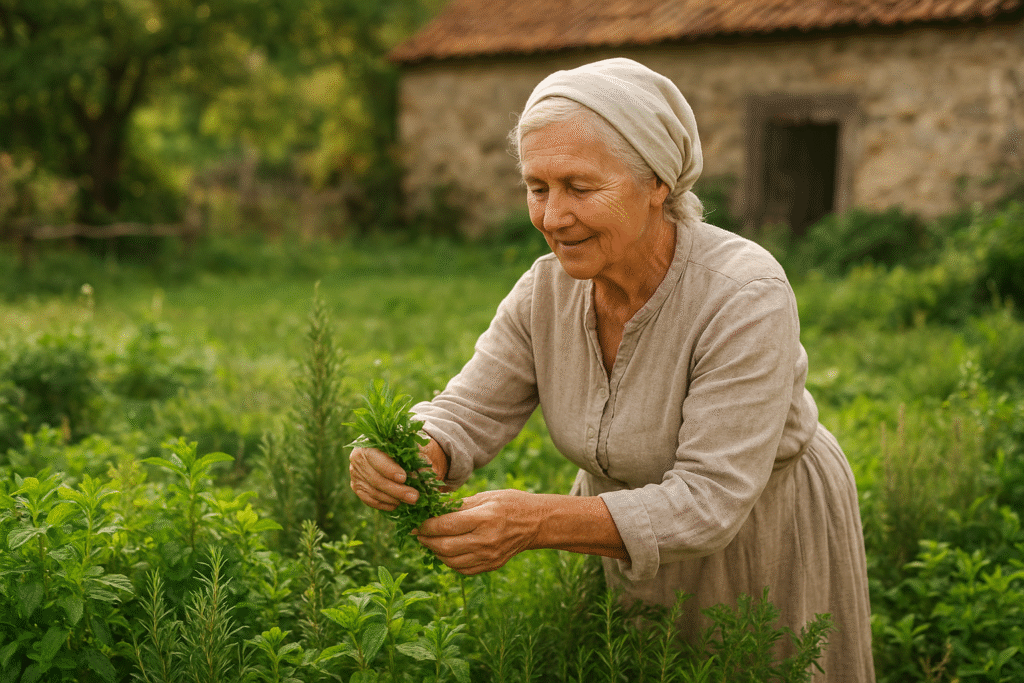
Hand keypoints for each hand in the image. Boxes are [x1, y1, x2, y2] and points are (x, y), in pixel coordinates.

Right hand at [349, 439, 449, 510]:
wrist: (397, 449)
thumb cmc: (406, 445)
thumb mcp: (413, 445)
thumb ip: (417, 457)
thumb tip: (424, 474)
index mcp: (369, 442)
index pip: (375, 457)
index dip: (389, 469)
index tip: (404, 478)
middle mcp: (358, 457)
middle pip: (375, 478)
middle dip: (396, 490)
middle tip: (414, 497)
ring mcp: (356, 473)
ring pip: (373, 491)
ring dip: (392, 499)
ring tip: (409, 501)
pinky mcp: (357, 486)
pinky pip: (369, 499)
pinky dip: (383, 504)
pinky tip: (397, 505)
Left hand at [413, 489, 539, 574]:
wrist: (536, 523)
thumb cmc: (510, 503)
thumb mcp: (486, 497)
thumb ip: (459, 506)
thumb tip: (433, 510)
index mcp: (484, 518)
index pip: (446, 526)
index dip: (426, 526)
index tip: (416, 523)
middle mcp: (486, 540)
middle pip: (445, 546)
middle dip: (426, 540)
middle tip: (418, 533)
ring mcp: (489, 556)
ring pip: (451, 561)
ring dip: (436, 552)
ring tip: (430, 541)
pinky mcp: (491, 565)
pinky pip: (463, 569)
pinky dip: (449, 562)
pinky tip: (446, 551)